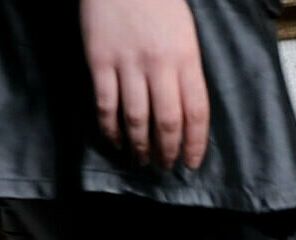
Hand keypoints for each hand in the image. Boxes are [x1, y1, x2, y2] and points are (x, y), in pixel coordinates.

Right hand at [79, 0, 210, 170]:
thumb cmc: (157, 0)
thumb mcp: (184, 31)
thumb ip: (186, 68)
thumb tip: (186, 109)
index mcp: (186, 56)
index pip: (196, 111)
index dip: (195, 144)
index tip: (191, 163)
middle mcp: (159, 64)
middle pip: (167, 122)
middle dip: (167, 151)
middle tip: (164, 167)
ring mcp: (128, 63)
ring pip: (136, 119)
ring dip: (139, 147)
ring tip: (140, 160)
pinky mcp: (100, 62)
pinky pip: (105, 106)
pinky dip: (110, 129)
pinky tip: (115, 140)